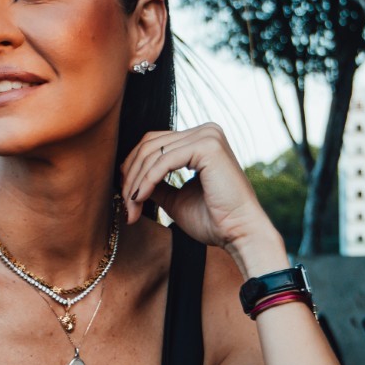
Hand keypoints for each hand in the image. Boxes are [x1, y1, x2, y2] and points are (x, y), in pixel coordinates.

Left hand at [120, 123, 285, 273]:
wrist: (240, 233)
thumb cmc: (214, 221)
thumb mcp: (175, 199)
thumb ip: (155, 185)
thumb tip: (128, 179)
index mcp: (201, 140)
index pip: (155, 143)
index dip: (133, 166)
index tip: (124, 194)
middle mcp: (206, 131)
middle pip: (150, 144)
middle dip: (131, 175)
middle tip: (125, 205)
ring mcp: (208, 135)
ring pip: (153, 153)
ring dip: (135, 182)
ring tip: (131, 208)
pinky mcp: (207, 146)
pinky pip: (164, 161)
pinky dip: (147, 181)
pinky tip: (140, 199)